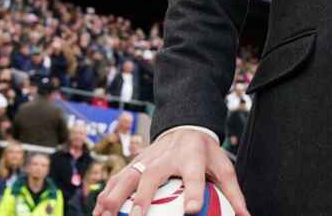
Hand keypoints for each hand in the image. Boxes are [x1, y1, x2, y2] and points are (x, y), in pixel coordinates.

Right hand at [92, 129, 249, 215]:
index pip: (193, 176)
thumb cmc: (205, 151)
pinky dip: (105, 196)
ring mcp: (146, 159)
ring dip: (113, 198)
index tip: (191, 210)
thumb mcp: (223, 167)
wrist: (185, 125)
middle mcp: (165, 157)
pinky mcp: (134, 163)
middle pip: (150, 178)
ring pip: (126, 178)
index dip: (192, 193)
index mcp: (192, 157)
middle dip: (141, 199)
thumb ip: (234, 193)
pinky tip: (98, 213)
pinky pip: (115, 180)